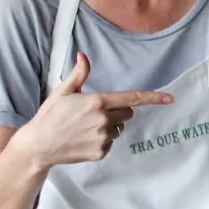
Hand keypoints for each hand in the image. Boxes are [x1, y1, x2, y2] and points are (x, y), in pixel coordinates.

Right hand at [17, 54, 172, 168]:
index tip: (170, 99)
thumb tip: (83, 56)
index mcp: (97, 101)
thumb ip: (79, 74)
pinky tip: (84, 139)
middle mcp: (103, 120)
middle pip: (128, 112)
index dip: (153, 98)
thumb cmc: (50, 115)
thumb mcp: (63, 91)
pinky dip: (102, 141)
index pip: (132, 98)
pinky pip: (111, 143)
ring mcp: (103, 138)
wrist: (38, 145)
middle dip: (118, 110)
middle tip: (94, 112)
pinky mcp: (101, 152)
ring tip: (85, 127)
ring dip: (109, 126)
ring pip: (119, 128)